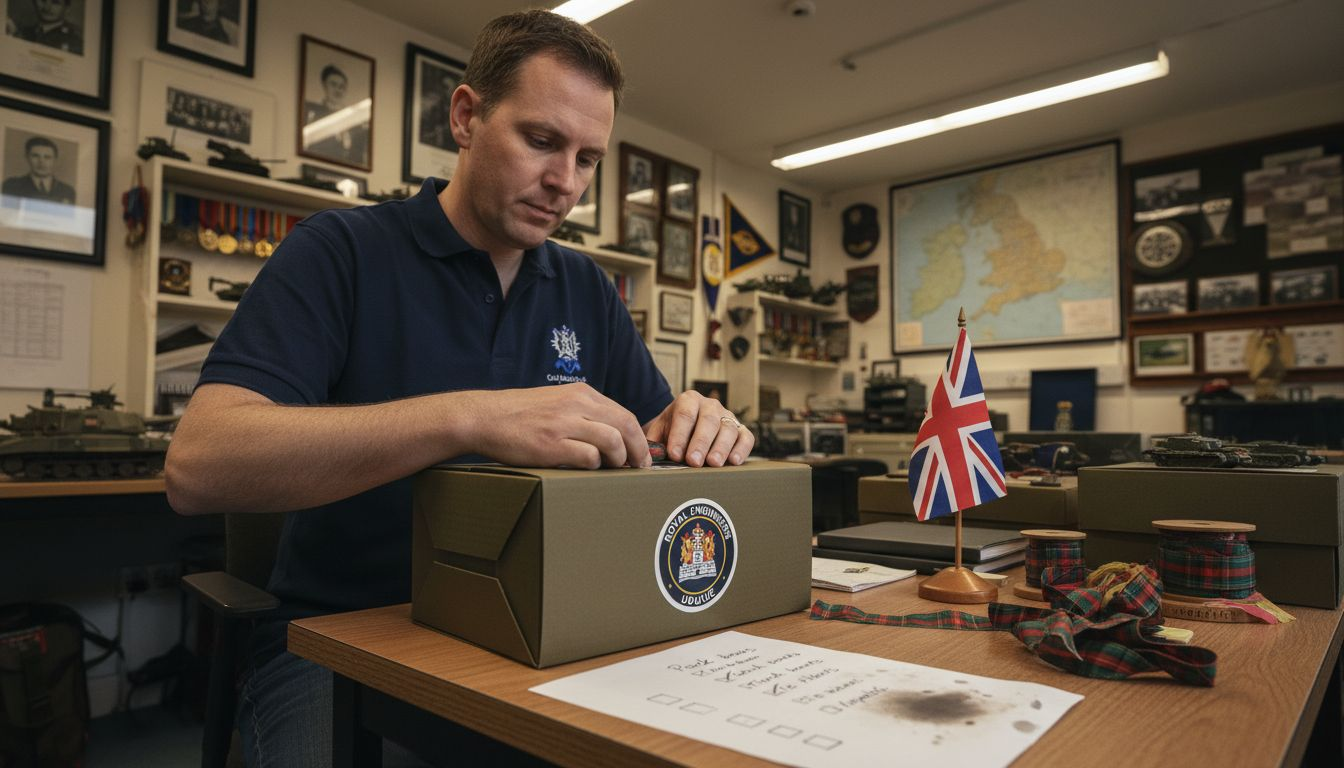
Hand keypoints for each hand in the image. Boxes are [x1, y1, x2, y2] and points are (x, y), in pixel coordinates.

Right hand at [466, 383, 649, 468]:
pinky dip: (595, 466)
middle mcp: (577, 404)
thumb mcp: (557, 401)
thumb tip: (611, 435)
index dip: (638, 438)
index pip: (624, 414)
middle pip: (626, 426)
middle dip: (638, 450)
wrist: (485, 417)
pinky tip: (588, 470)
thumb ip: (583, 413)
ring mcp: (565, 424)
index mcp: (581, 393)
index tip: (641, 454)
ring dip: (619, 460)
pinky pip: (589, 457)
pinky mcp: (552, 444)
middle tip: (639, 467)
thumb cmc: (520, 414)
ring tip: (614, 470)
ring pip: (613, 441)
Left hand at [643, 391, 753, 467]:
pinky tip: (734, 461)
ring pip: (728, 429)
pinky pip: (746, 437)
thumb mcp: (660, 432)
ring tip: (713, 464)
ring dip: (721, 447)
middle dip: (700, 442)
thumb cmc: (673, 433)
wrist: (689, 429)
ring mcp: (727, 416)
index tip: (674, 454)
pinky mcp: (741, 430)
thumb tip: (647, 456)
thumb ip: (653, 443)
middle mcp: (710, 405)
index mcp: (688, 400)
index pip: (684, 415)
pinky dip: (742, 449)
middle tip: (693, 461)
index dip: (679, 435)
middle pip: (708, 420)